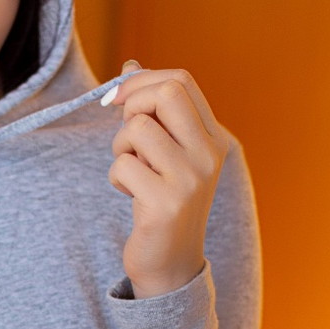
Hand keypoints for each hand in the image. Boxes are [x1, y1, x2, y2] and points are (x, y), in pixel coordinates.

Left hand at [106, 62, 229, 296]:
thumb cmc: (161, 200)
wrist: (171, 263)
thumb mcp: (163, 151)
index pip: (181, 81)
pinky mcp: (166, 205)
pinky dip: (117, 177)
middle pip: (166, 92)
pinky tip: (131, 195)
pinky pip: (123, 165)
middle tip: (126, 133)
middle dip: (132, 104)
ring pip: (137, 129)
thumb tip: (130, 65)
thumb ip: (152, 110)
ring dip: (120, 147)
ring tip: (132, 171)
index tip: (119, 99)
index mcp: (212, 138)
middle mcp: (208, 155)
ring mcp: (190, 180)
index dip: (142, 81)